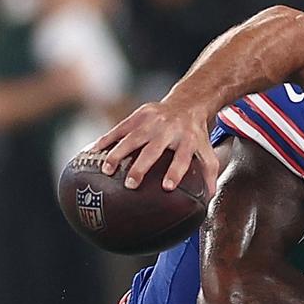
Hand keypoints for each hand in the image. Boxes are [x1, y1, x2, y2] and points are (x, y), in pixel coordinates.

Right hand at [87, 99, 219, 195]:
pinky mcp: (139, 115)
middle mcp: (169, 130)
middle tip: (130, 184)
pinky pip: (120, 128)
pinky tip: (93, 151)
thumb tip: (208, 200)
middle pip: (153, 149)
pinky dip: (106, 139)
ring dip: (118, 153)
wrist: (187, 103)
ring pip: (133, 137)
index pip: (182, 157)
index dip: (175, 171)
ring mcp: (153, 121)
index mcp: (187, 140)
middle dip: (141, 166)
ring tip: (106, 170)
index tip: (167, 187)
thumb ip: (209, 174)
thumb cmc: (196, 135)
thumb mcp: (207, 151)